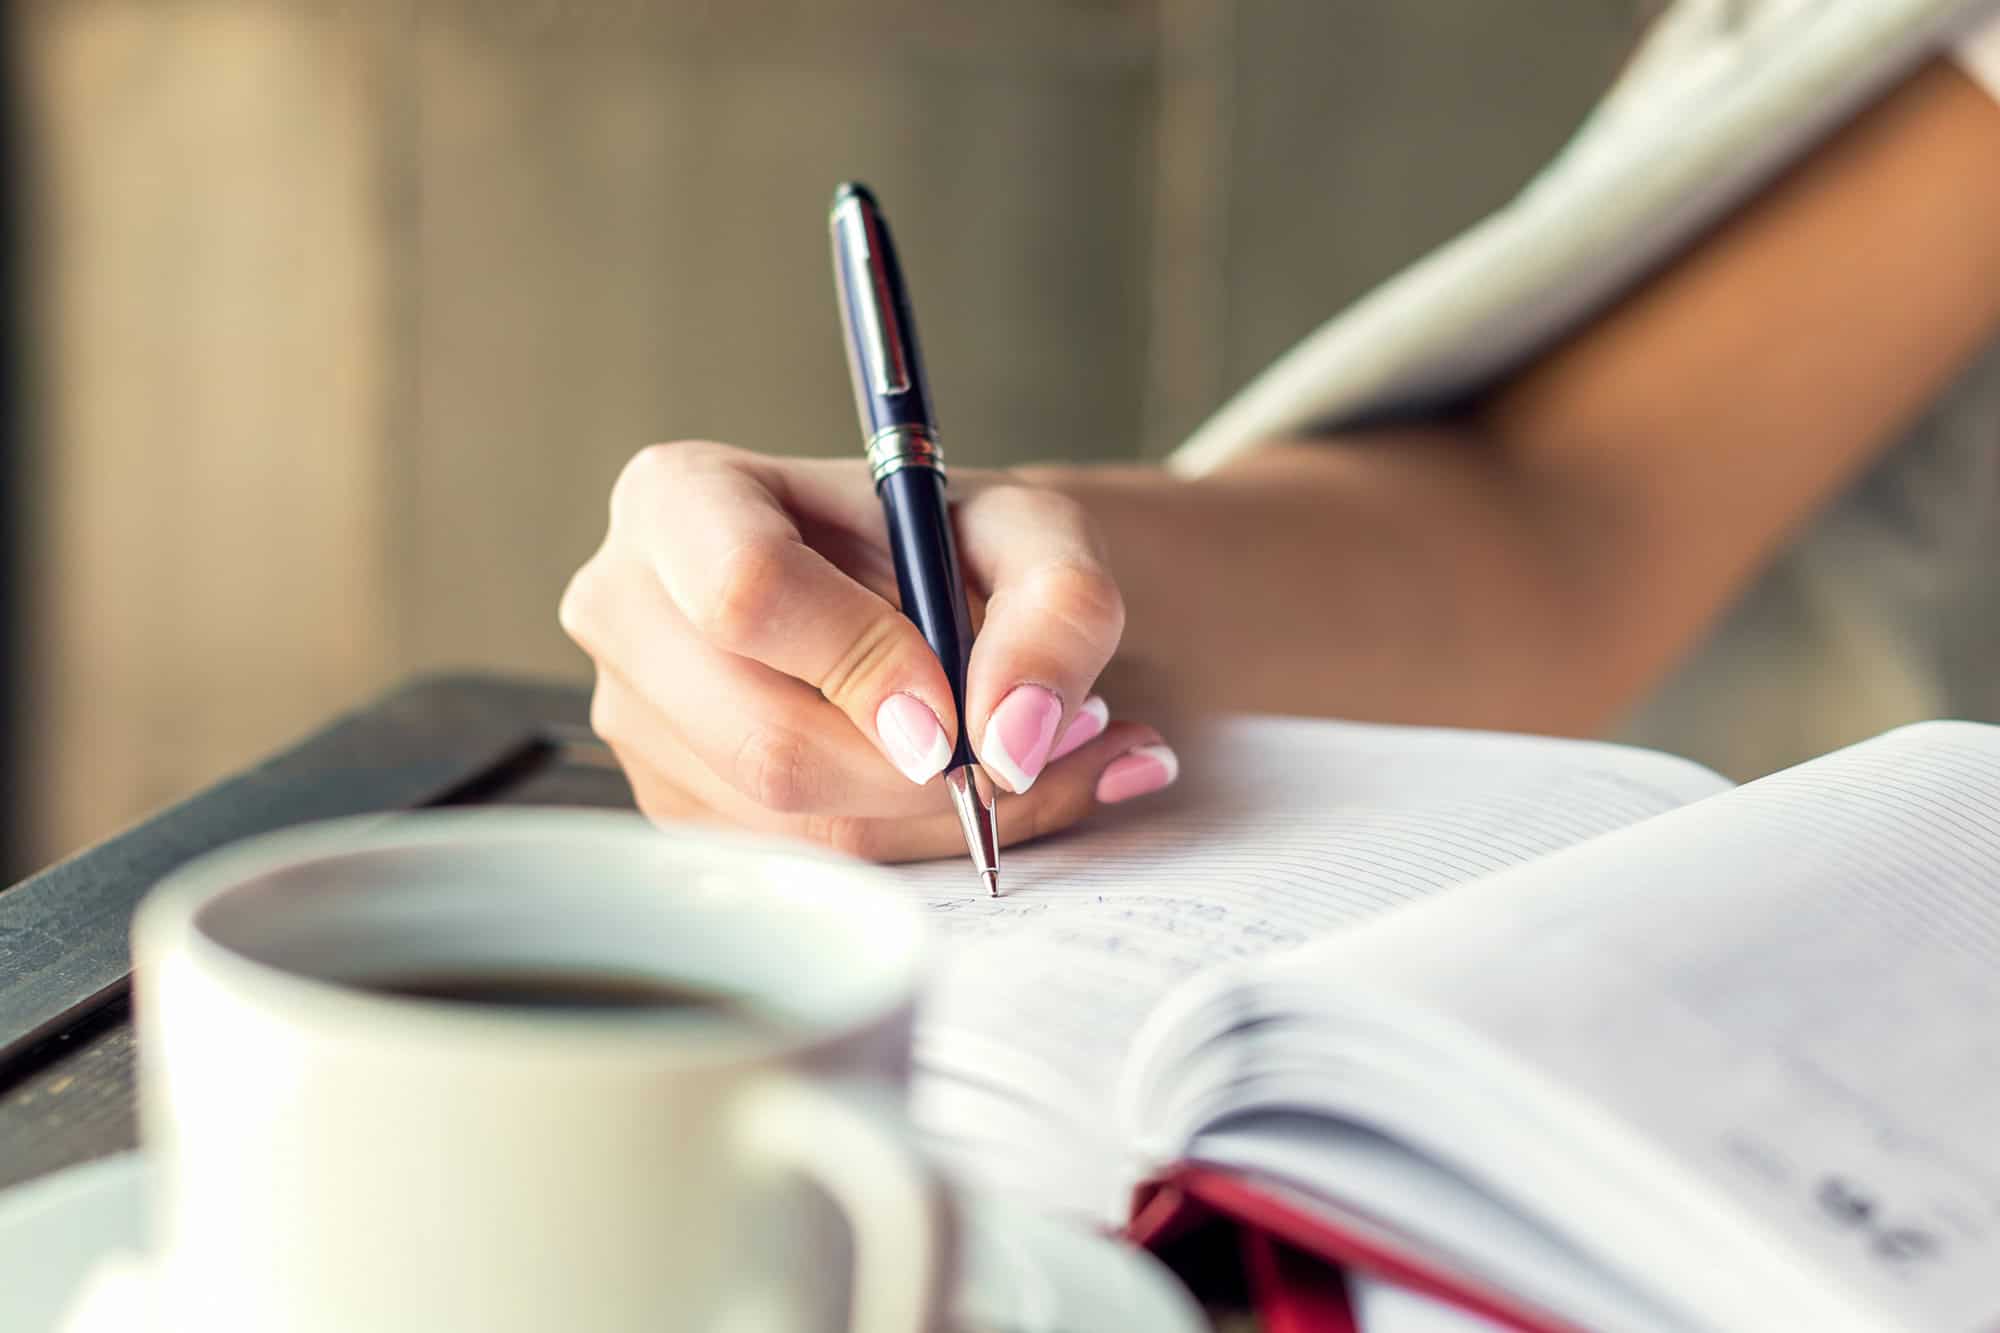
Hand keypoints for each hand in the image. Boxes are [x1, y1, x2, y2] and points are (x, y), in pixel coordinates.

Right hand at [560, 442, 1178, 860]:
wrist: (935, 592)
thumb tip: (1012, 741)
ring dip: (936, 815)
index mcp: (680, 497)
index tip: (954, 709)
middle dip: (918, 772)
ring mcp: (635, 721)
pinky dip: (912, 845)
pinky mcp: (675, 803)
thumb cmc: (963, 546)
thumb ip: (1057, 613)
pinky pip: (800, 863)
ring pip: (793, 822)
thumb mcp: (1041, 537)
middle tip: (1028, 745)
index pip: (746, 595)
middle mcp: (625, 608)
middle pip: (766, 740)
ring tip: (1020, 753)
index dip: (861, 665)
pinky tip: (963, 786)